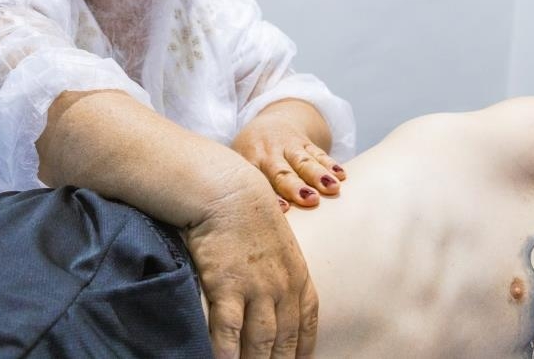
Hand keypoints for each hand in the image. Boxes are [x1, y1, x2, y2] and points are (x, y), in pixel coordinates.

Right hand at [183, 165, 318, 357]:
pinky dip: (227, 352)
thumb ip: (282, 272)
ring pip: (260, 341)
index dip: (303, 350)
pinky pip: (229, 330)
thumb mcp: (279, 243)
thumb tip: (275, 298)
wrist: (228, 191)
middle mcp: (283, 287)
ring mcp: (257, 288)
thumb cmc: (249, 214)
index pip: (307, 325)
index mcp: (299, 277)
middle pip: (284, 340)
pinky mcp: (227, 285)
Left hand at [232, 123, 346, 207]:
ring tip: (332, 187)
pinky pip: (318, 152)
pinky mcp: (306, 142)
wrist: (267, 125)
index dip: (271, 196)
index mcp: (248, 161)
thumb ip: (240, 194)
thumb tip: (239, 236)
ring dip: (318, 174)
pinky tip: (341, 175)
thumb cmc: (249, 158)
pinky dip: (330, 163)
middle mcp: (268, 153)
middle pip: (282, 171)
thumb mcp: (238, 167)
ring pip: (304, 160)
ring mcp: (288, 146)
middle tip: (310, 199)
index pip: (258, 180)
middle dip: (296, 186)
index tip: (283, 209)